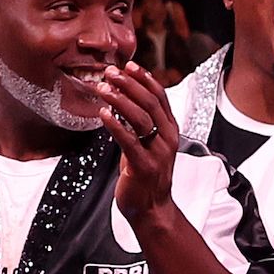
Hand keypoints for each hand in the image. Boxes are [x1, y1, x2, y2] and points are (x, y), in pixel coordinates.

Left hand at [95, 61, 178, 220]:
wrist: (152, 209)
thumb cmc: (145, 175)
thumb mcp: (147, 145)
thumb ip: (140, 125)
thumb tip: (122, 102)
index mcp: (170, 130)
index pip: (160, 97)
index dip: (145, 79)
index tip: (129, 65)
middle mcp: (167, 137)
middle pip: (150, 103)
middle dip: (130, 84)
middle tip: (111, 73)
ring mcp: (157, 152)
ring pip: (141, 118)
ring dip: (121, 100)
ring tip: (103, 89)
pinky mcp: (144, 166)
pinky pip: (129, 141)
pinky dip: (116, 125)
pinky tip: (103, 115)